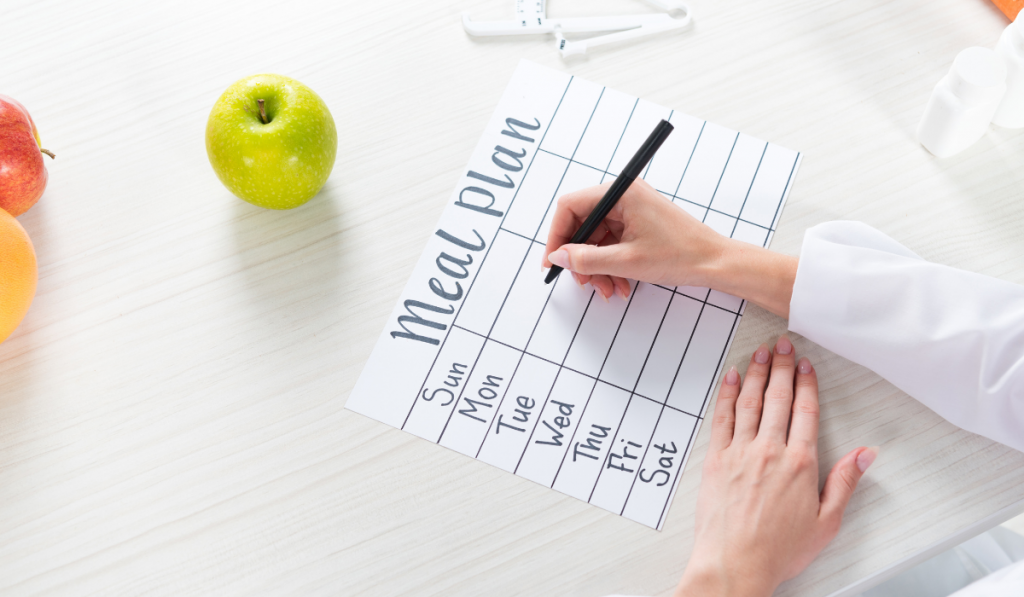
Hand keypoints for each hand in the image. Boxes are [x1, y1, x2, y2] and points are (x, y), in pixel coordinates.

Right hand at [541, 178, 724, 299]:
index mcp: (622, 193)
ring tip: (608, 289)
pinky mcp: (638, 225)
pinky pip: (611, 244)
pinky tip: (619, 284)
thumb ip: (586, 259)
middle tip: (582, 281)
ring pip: (596, 239)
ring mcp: (632, 211)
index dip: (557, 235)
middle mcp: (625, 197)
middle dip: (580, 258)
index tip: (553, 260)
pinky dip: (610, 265)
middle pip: (583, 225)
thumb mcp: (626, 261)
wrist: (715, 263)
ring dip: (597, 267)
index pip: (571, 206)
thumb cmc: (681, 254)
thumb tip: (558, 257)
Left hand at [675, 337, 877, 596]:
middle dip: (782, 367)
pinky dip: (727, 395)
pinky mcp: (716, 459)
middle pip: (778, 398)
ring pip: (750, 402)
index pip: (805, 411)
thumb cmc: (778, 549)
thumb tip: (865, 454)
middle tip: (783, 343)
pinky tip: (732, 378)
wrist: (734, 563)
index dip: (806, 384)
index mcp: (800, 463)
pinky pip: (722, 418)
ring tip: (760, 351)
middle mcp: (769, 451)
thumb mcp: (826, 522)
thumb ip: (845, 483)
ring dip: (756, 373)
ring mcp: (740, 452)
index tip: (806, 364)